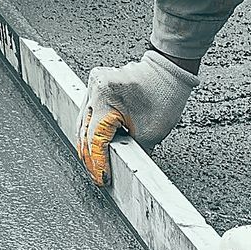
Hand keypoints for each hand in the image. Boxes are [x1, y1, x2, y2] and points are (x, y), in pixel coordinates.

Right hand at [79, 50, 198, 183]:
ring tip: (96, 165)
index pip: (96, 139)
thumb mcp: (152, 132)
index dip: (98, 163)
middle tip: (98, 177)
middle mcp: (95, 88)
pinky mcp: (95, 85)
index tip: (102, 179)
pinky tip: (95, 146)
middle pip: (84, 132)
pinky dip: (91, 131)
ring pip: (82, 123)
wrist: (168, 70)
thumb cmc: (164, 94)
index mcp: (107, 97)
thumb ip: (133, 152)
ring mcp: (92, 85)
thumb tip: (123, 170)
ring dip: (88, 146)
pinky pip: (87, 113)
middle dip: (91, 158)